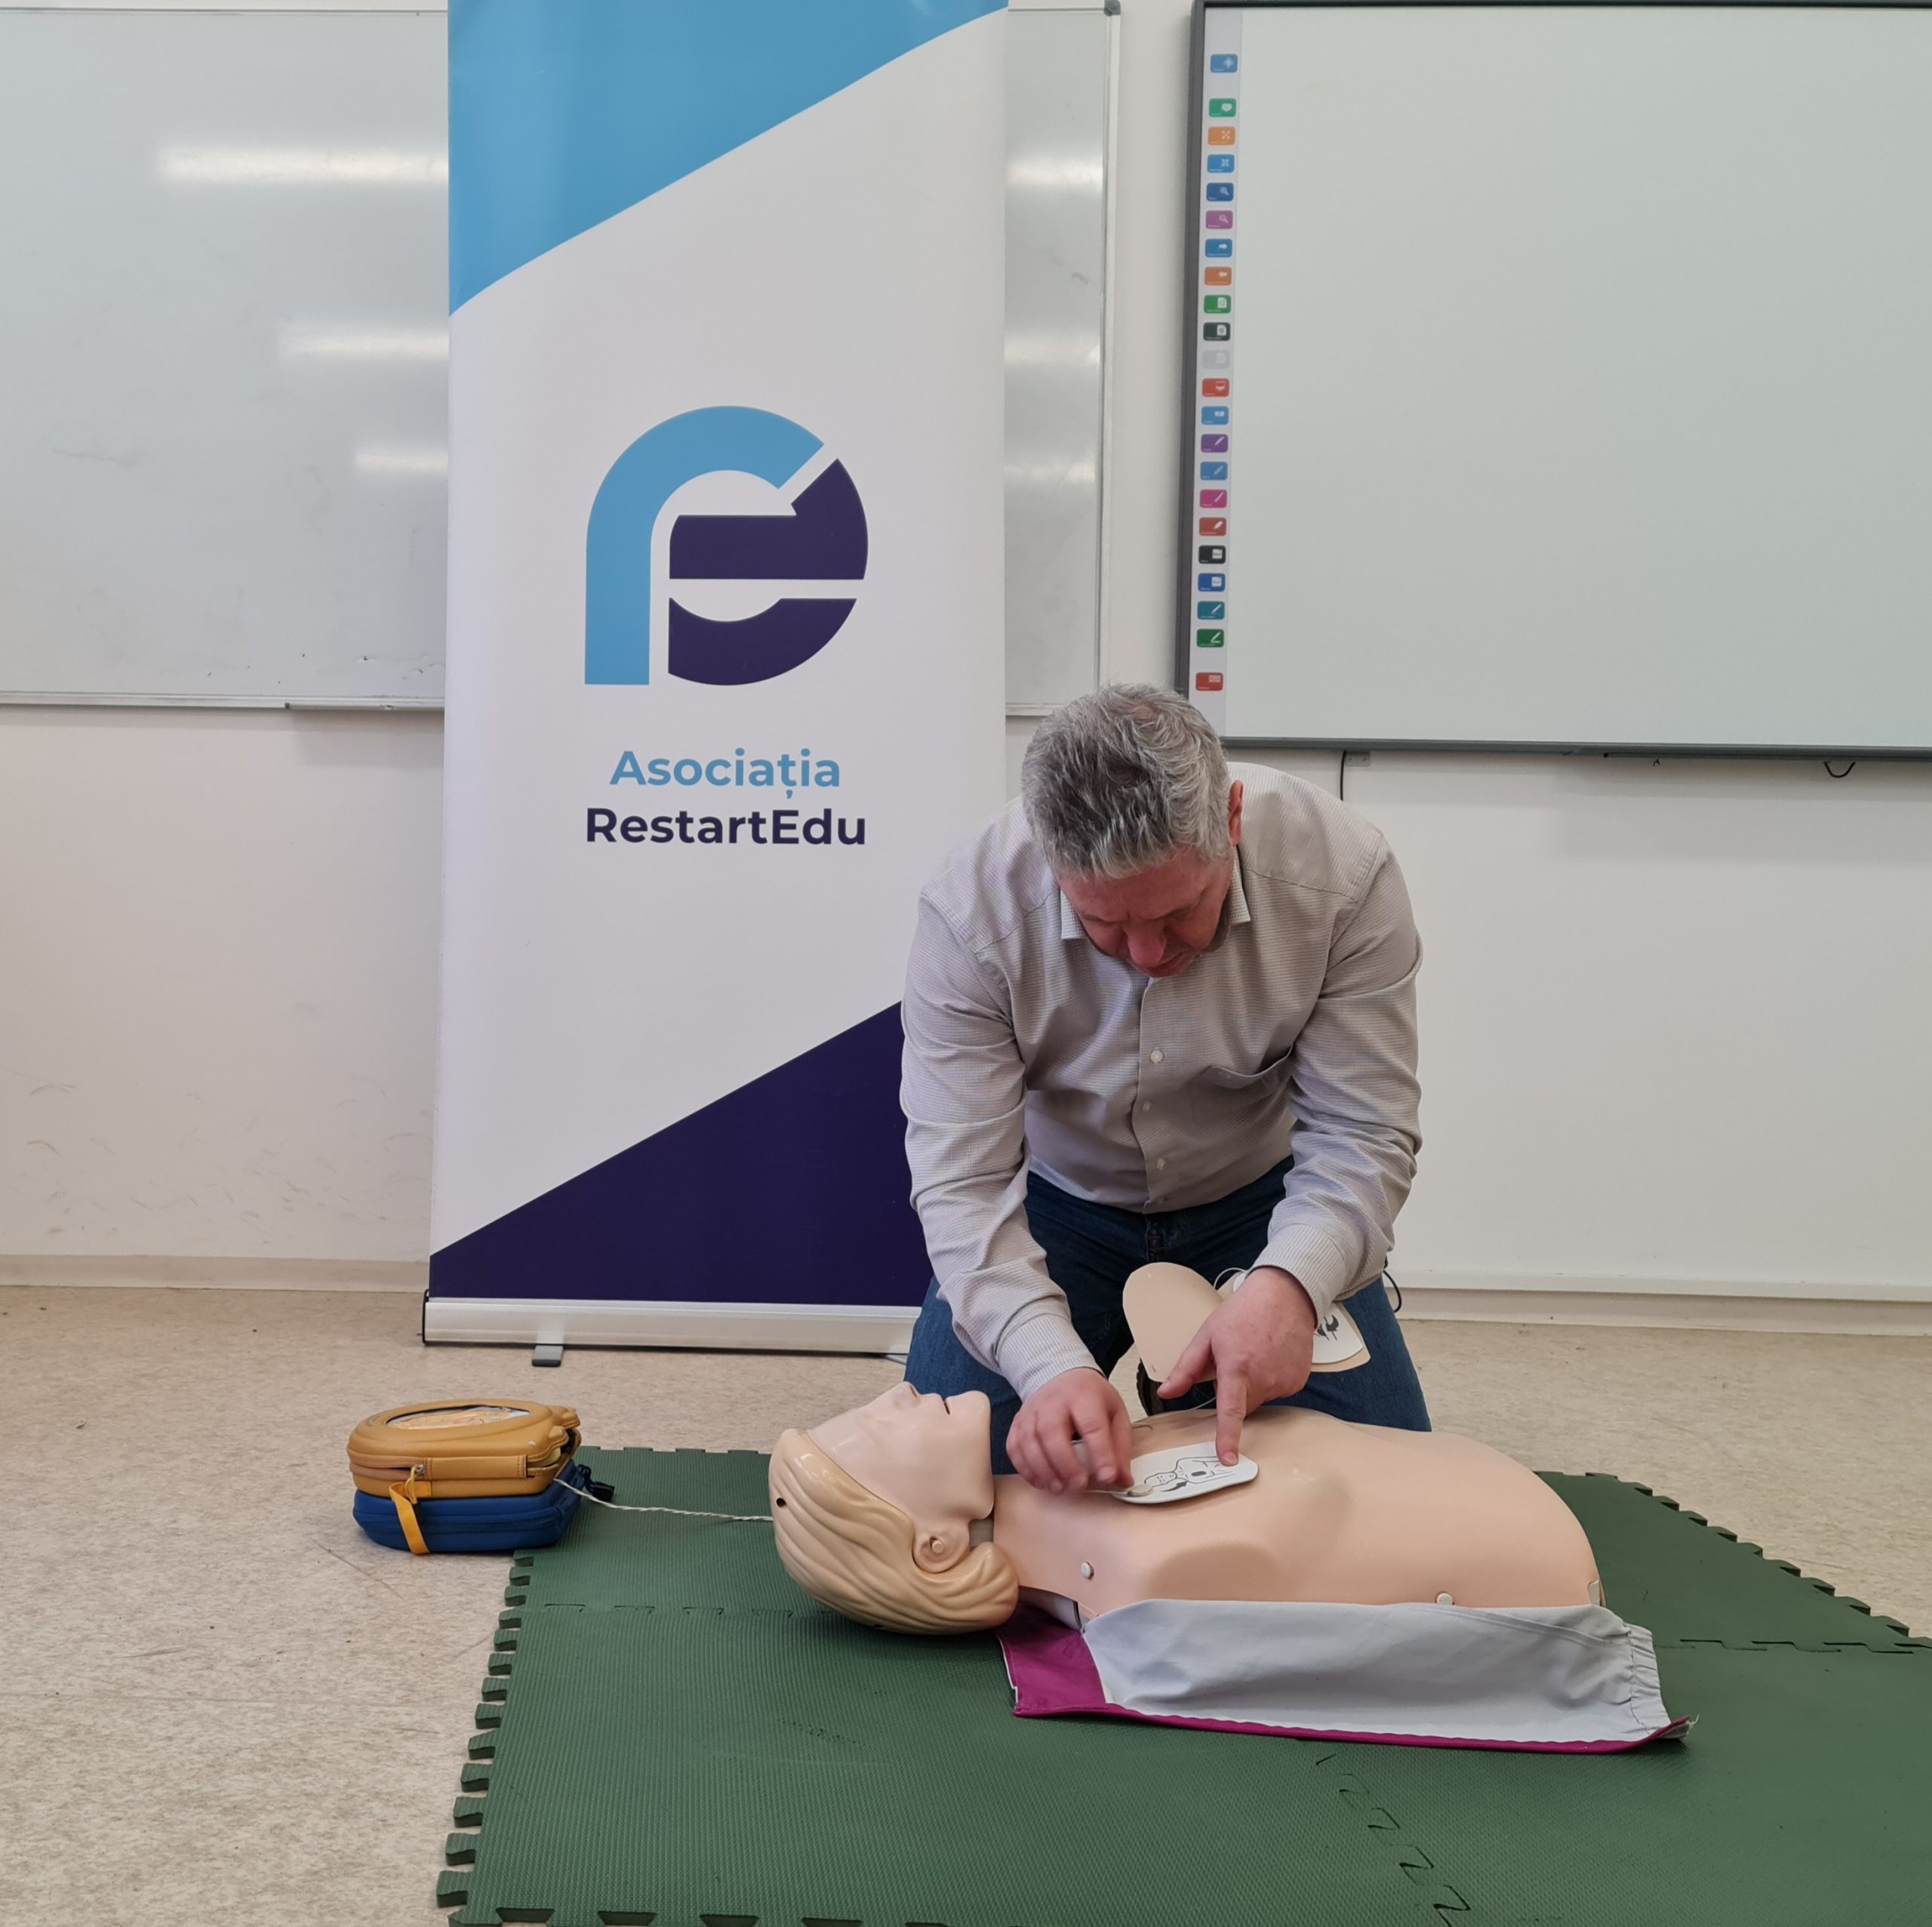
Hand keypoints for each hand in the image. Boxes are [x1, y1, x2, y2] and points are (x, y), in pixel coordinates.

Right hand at [1008, 1368, 1134, 1494]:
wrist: (1062, 1376)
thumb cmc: (1090, 1398)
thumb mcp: (1115, 1414)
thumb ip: (1120, 1447)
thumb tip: (1122, 1479)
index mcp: (1084, 1396)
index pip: (1092, 1425)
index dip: (1100, 1453)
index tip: (1107, 1477)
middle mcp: (1054, 1401)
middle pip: (1052, 1431)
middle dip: (1064, 1463)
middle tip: (1078, 1486)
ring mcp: (1032, 1411)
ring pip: (1029, 1440)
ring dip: (1043, 1470)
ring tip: (1059, 1488)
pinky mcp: (1018, 1422)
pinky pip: (1014, 1446)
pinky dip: (1025, 1468)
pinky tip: (1040, 1481)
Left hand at [1157, 1266, 1316, 1466]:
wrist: (1284, 1296)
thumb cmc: (1241, 1313)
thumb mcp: (1206, 1336)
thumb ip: (1186, 1369)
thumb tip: (1166, 1393)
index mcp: (1237, 1368)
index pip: (1231, 1411)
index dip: (1228, 1437)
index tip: (1228, 1460)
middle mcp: (1264, 1378)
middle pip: (1244, 1406)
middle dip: (1236, 1393)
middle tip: (1236, 1362)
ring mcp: (1284, 1381)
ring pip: (1262, 1399)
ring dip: (1255, 1385)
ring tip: (1256, 1352)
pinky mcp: (1299, 1381)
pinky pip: (1278, 1391)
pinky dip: (1272, 1379)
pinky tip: (1272, 1356)